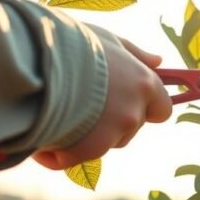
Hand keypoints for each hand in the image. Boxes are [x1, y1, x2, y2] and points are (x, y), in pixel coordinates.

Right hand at [32, 33, 171, 169]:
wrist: (39, 56)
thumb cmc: (72, 43)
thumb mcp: (107, 40)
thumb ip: (134, 55)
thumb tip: (158, 62)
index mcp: (144, 83)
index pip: (162, 109)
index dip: (145, 109)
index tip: (124, 102)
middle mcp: (134, 110)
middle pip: (129, 129)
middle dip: (110, 123)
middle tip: (80, 102)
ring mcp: (114, 132)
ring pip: (104, 144)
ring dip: (83, 137)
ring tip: (56, 114)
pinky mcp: (90, 148)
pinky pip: (72, 158)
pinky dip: (54, 155)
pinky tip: (38, 142)